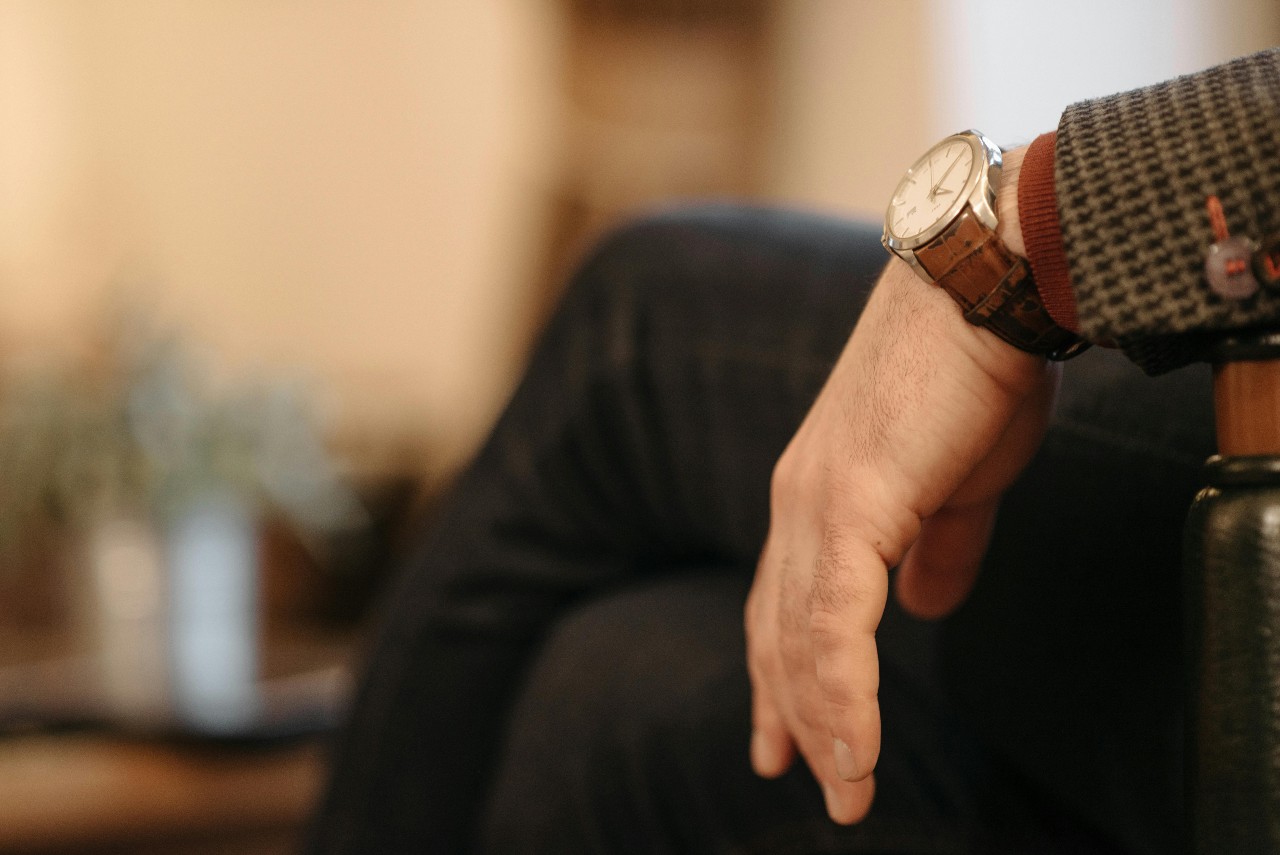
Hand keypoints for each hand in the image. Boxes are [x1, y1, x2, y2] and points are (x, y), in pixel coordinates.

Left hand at [743, 251, 1057, 822]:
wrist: (982, 291)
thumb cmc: (970, 376)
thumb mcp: (953, 482)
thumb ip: (935, 546)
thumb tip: (925, 606)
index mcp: (818, 495)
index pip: (783, 600)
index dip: (781, 670)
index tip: (784, 730)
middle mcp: (798, 502)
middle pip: (775, 628)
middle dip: (784, 709)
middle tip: (794, 775)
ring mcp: (815, 502)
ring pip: (798, 639)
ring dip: (822, 724)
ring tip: (845, 792)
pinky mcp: (848, 501)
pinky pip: (834, 621)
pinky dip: (841, 694)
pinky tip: (854, 749)